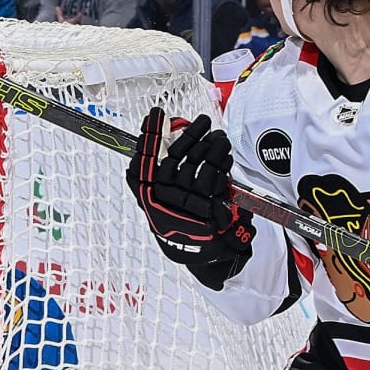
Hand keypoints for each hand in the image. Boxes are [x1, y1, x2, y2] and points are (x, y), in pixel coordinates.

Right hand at [126, 109, 254, 288]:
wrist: (198, 254)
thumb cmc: (182, 222)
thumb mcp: (161, 201)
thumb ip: (156, 175)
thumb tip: (159, 142)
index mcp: (147, 195)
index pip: (143, 158)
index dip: (149, 136)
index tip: (156, 115)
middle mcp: (161, 200)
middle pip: (174, 157)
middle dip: (190, 134)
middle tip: (202, 120)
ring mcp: (183, 205)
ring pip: (196, 164)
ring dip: (210, 145)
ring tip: (219, 137)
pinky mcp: (207, 210)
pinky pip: (213, 178)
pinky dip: (221, 163)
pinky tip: (225, 156)